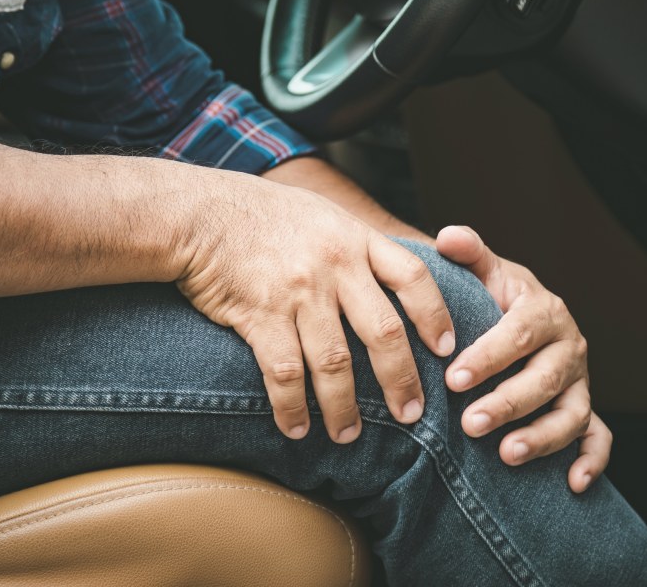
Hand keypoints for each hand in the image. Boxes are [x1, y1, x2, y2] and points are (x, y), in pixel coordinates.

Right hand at [177, 171, 455, 443]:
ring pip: (335, 363)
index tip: (447, 350)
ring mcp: (298, 291)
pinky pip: (285, 373)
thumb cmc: (262, 214)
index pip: (413, 278)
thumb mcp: (322, 214)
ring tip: (348, 434)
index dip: (435, 317)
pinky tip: (297, 428)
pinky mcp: (260, 315)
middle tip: (411, 414)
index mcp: (356, 238)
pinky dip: (293, 408)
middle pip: (384, 332)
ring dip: (345, 407)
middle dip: (400, 380)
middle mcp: (335, 264)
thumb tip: (392, 279)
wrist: (199, 212)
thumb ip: (356, 244)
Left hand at [436, 226, 609, 492]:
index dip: (489, 356)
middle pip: (545, 378)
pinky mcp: (584, 410)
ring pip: (572, 413)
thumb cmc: (494, 298)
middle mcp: (569, 346)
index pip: (520, 333)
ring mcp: (579, 382)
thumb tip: (447, 237)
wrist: (518, 318)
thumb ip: (469, 254)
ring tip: (506, 454)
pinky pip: (597, 438)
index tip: (454, 377)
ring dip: (543, 437)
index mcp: (544, 310)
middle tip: (470, 423)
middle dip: (508, 403)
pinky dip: (592, 461)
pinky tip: (572, 484)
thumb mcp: (485, 273)